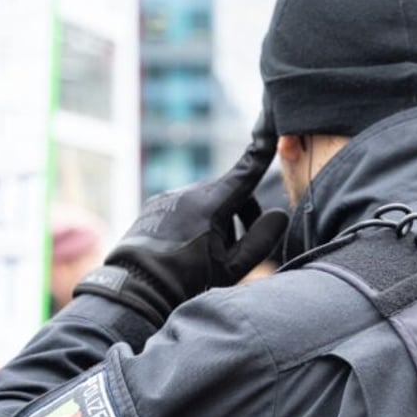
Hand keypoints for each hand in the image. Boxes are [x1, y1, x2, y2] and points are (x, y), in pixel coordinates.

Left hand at [74, 118, 287, 325]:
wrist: (136, 287)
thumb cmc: (188, 280)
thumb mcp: (232, 267)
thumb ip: (261, 240)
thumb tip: (279, 215)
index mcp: (210, 204)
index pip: (245, 173)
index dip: (261, 152)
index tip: (269, 128)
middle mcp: (188, 193)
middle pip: (231, 194)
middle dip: (241, 216)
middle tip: (237, 251)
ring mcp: (169, 197)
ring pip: (209, 201)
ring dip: (219, 222)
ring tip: (209, 255)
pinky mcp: (157, 205)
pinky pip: (188, 206)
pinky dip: (198, 222)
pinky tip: (189, 250)